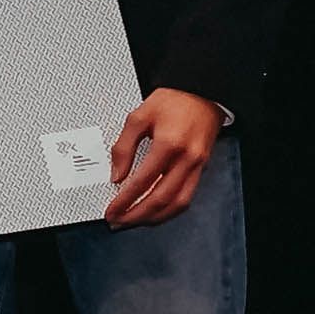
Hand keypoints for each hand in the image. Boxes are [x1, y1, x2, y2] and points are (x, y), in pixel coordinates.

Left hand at [101, 88, 221, 228]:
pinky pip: (188, 197)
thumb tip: (116, 175)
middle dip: (137, 216)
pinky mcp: (202, 168)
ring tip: (135, 221)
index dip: (124, 200)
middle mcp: (186, 158)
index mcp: (168, 144)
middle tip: (119, 221)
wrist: (201, 93)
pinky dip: (170, 210)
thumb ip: (123, 147)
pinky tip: (156, 211)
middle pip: (161, 199)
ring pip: (178, 204)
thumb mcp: (138, 117)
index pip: (142, 182)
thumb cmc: (173, 100)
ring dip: (154, 218)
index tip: (111, 209)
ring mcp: (197, 165)